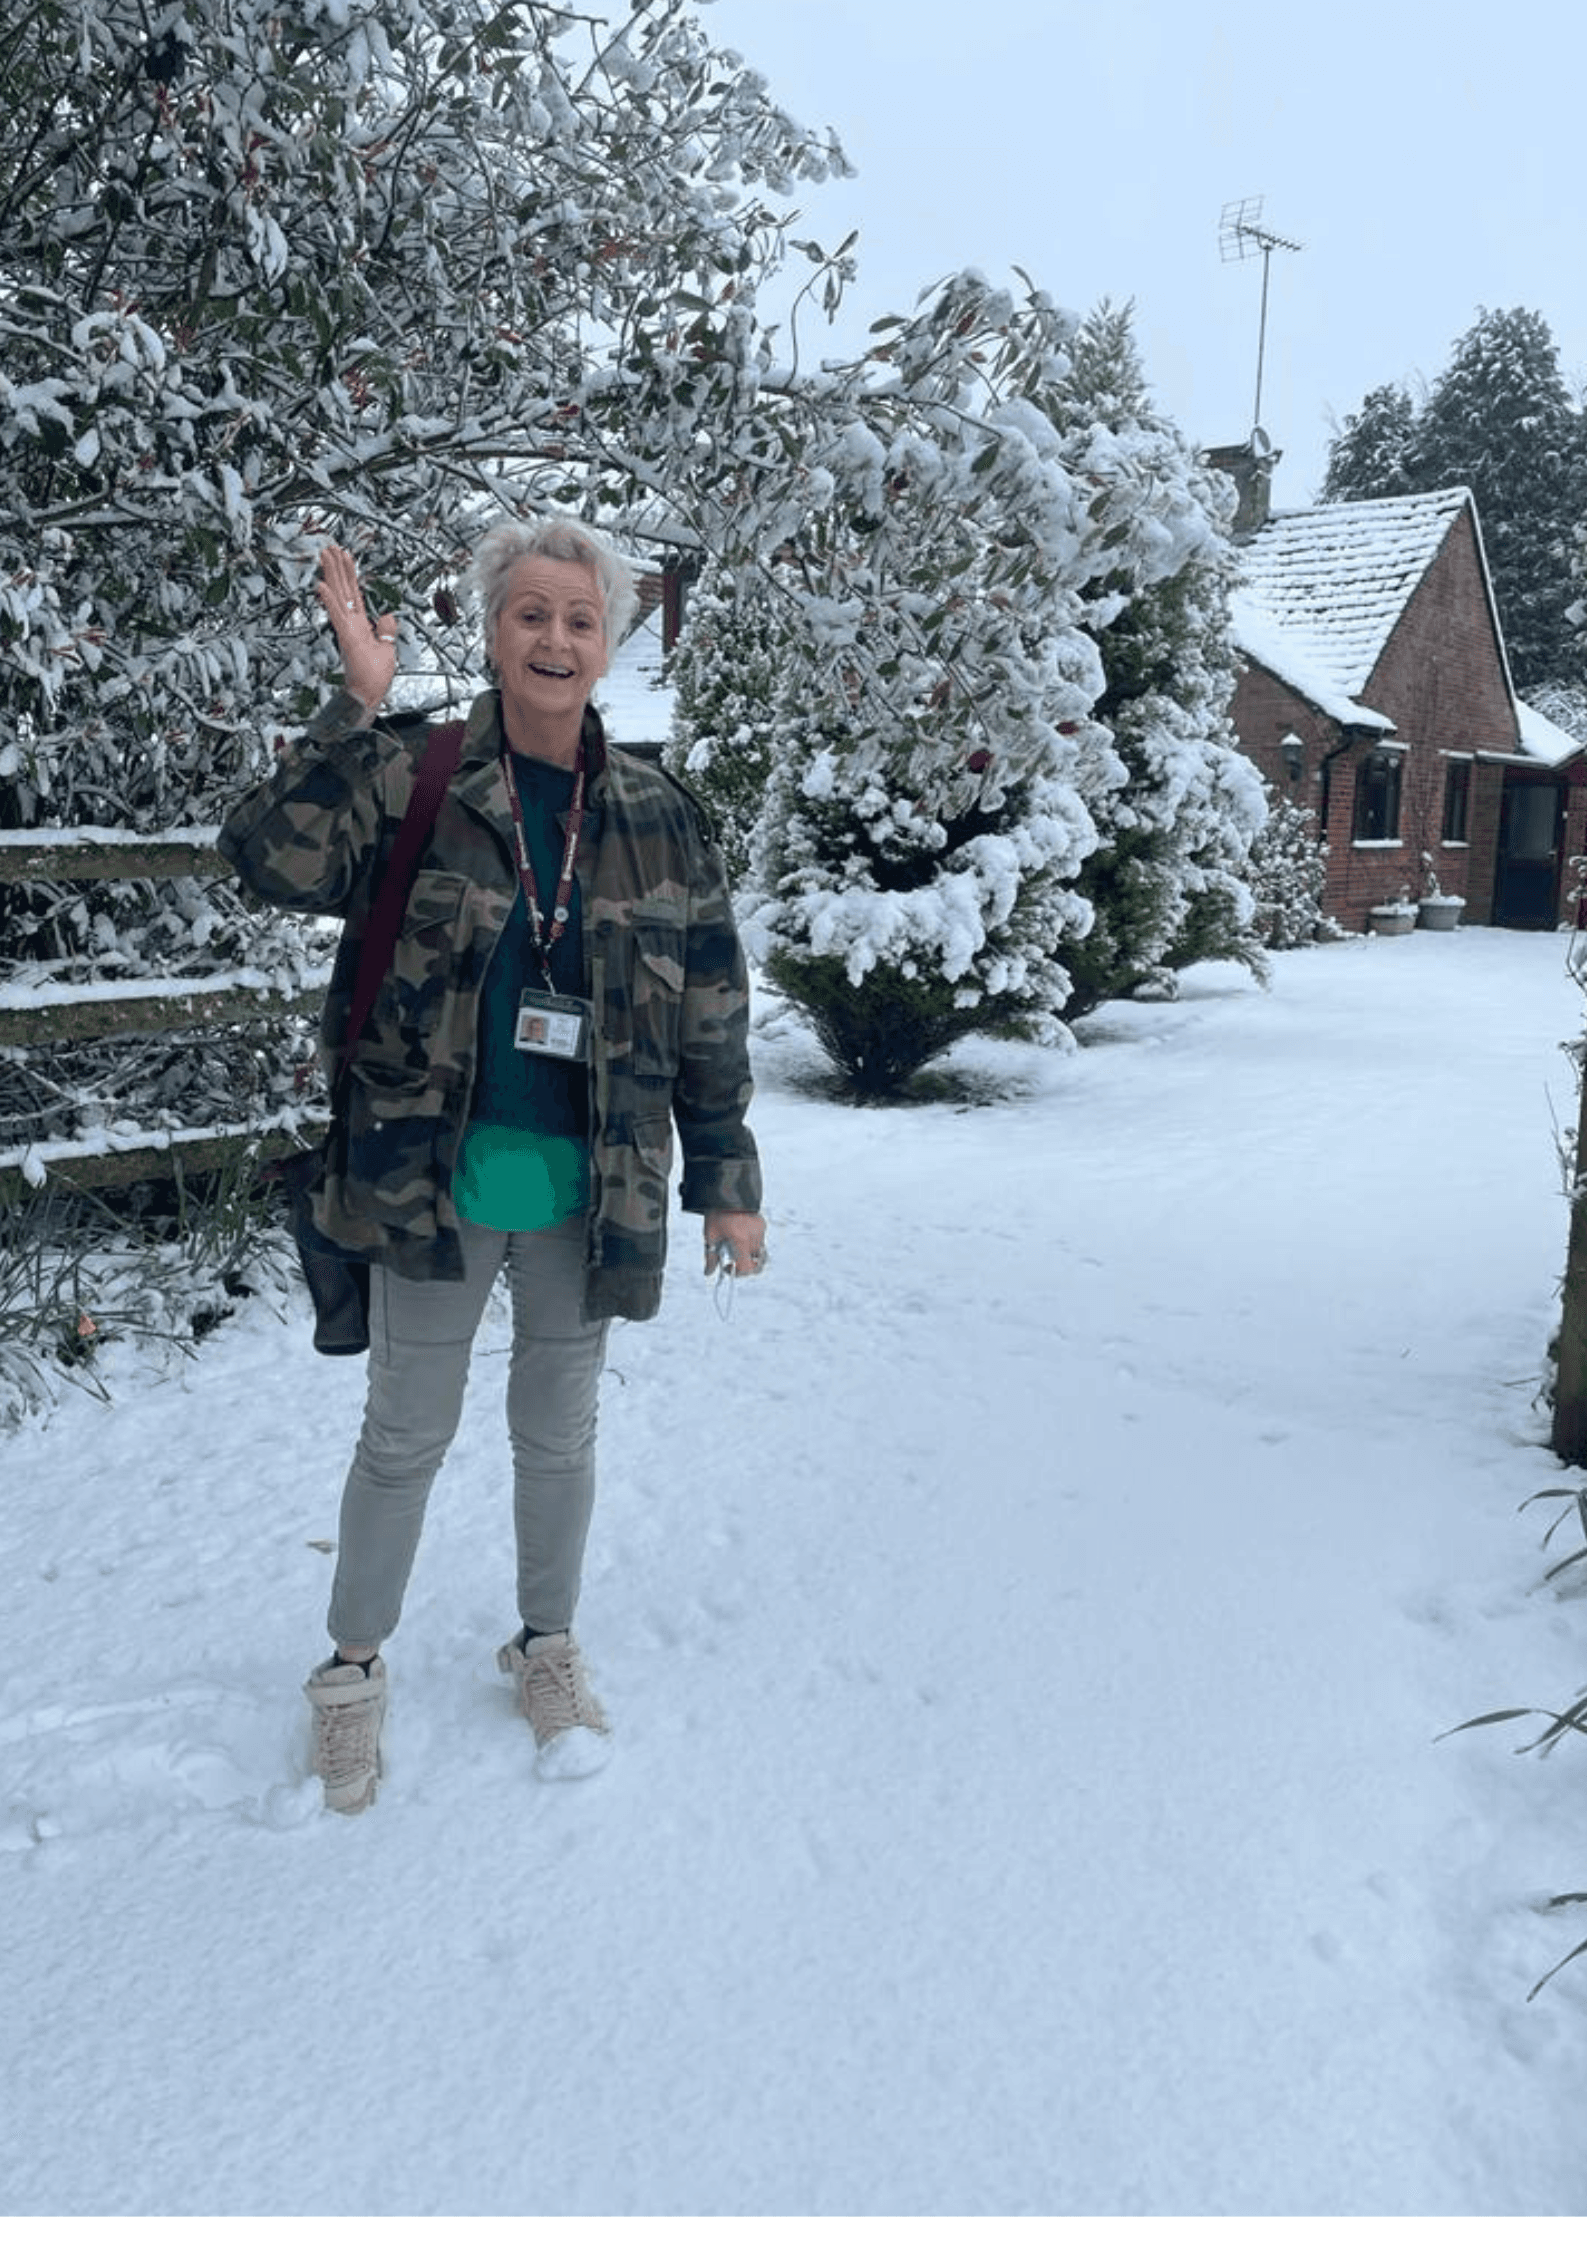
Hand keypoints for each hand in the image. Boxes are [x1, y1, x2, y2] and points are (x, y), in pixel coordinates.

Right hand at [316, 543, 398, 715]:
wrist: (368, 695)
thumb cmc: (374, 677)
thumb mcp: (387, 648)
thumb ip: (387, 630)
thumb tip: (390, 615)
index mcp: (360, 625)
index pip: (354, 594)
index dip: (350, 574)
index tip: (345, 556)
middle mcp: (351, 624)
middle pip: (343, 590)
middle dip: (337, 567)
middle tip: (330, 547)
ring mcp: (346, 629)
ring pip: (338, 596)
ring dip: (331, 575)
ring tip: (324, 555)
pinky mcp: (346, 637)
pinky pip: (336, 615)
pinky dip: (329, 600)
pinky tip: (321, 585)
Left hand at [703, 1212, 767, 1278]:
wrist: (725, 1190)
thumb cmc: (716, 1212)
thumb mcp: (710, 1235)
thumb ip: (710, 1257)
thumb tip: (708, 1273)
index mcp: (740, 1239)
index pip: (747, 1267)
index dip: (738, 1273)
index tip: (729, 1268)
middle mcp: (754, 1235)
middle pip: (756, 1263)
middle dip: (746, 1266)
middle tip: (734, 1262)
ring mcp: (760, 1229)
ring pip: (759, 1253)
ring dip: (749, 1255)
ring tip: (736, 1247)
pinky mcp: (762, 1224)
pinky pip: (760, 1241)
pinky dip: (751, 1243)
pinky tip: (740, 1235)